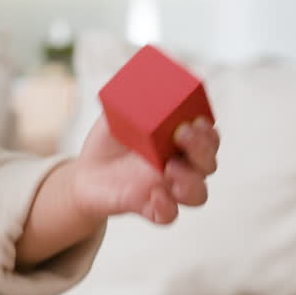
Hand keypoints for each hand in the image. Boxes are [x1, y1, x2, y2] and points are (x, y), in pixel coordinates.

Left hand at [70, 114, 219, 224]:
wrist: (86, 173)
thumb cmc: (111, 139)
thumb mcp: (117, 114)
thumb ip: (130, 99)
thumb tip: (137, 78)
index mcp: (180, 139)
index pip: (208, 136)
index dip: (208, 130)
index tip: (197, 120)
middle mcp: (182, 165)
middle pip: (209, 162)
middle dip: (202, 149)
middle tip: (181, 134)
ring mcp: (169, 188)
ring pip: (199, 193)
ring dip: (191, 182)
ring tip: (169, 169)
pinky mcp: (151, 208)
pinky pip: (169, 215)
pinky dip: (167, 208)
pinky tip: (154, 195)